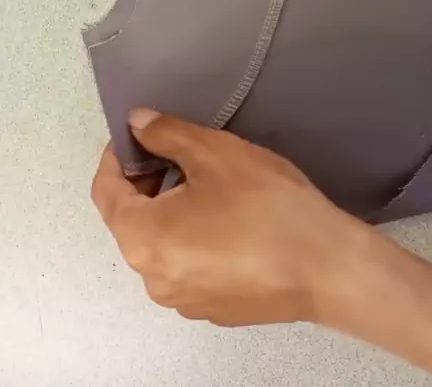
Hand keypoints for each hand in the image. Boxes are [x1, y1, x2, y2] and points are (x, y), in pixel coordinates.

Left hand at [92, 109, 364, 326]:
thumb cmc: (265, 205)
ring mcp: (184, 300)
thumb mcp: (214, 153)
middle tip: (179, 152)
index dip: (116, 157)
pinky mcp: (214, 310)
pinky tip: (229, 220)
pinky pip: (188, 265)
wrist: (329, 267)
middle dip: (148, 182)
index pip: (105, 192)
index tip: (137, 135)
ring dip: (172, 209)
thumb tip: (137, 123)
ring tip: (208, 183)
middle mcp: (152, 279)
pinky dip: (194, 238)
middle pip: (132, 220)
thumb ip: (166, 134)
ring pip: (162, 243)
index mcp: (141, 239)